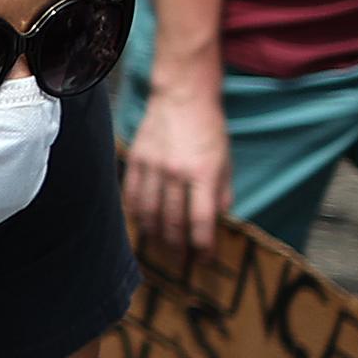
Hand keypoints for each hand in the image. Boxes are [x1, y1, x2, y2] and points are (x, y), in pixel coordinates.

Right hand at [121, 82, 231, 259]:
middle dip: (176, 246)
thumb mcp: (225, 162)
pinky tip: (141, 222)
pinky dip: (136, 213)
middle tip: (179, 260)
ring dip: (154, 234)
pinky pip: (132, 194)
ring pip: (149, 212)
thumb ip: (221, 193)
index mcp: (203, 174)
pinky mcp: (137, 160)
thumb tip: (216, 220)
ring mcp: (153, 166)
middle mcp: (176, 173)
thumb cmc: (208, 129)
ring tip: (160, 246)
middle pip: (172, 221)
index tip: (204, 260)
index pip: (201, 220)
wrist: (182, 96)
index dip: (202, 246)